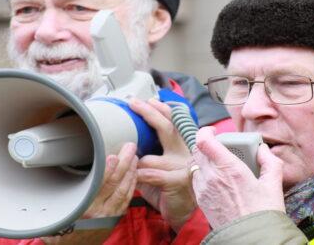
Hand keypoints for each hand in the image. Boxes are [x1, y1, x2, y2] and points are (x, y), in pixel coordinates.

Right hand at [40, 142, 137, 244]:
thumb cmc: (61, 228)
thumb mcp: (58, 209)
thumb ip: (64, 192)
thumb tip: (58, 168)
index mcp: (83, 207)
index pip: (99, 184)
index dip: (108, 170)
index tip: (113, 155)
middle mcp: (98, 210)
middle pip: (115, 183)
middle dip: (125, 163)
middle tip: (130, 147)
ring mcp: (109, 214)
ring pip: (124, 190)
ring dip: (131, 172)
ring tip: (134, 156)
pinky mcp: (115, 218)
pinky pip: (126, 199)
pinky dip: (132, 185)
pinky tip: (134, 173)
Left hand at [130, 98, 197, 231]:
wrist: (184, 214)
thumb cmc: (168, 188)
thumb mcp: (160, 165)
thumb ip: (150, 150)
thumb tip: (129, 136)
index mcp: (181, 146)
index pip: (174, 121)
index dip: (161, 108)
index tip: (147, 99)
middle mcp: (184, 152)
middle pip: (167, 126)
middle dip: (149, 112)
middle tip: (133, 103)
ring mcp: (183, 166)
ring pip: (150, 156)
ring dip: (135, 162)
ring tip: (129, 166)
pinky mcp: (178, 180)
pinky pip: (150, 174)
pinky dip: (139, 176)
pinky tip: (135, 178)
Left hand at [191, 126, 284, 227]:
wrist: (251, 238)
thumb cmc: (263, 213)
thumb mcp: (273, 184)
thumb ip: (269, 161)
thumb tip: (263, 149)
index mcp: (229, 168)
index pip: (204, 141)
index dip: (205, 131)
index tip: (213, 131)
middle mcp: (212, 177)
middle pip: (197, 150)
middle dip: (207, 145)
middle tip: (220, 147)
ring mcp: (204, 189)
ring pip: (195, 164)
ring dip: (204, 160)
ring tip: (219, 164)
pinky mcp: (201, 200)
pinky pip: (196, 179)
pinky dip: (203, 174)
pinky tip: (217, 180)